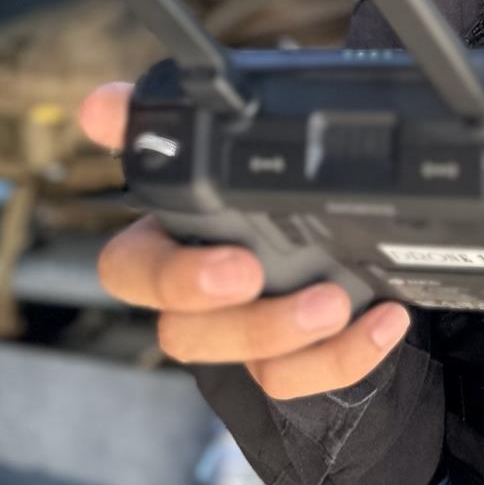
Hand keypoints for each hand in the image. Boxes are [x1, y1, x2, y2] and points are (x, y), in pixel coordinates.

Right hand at [77, 85, 410, 399]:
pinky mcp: (289, 361)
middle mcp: (197, 301)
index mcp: (168, 244)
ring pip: (244, 361)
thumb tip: (99, 106)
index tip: (231, 261)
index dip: (168, 274)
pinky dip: (346, 356)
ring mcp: (243, 337)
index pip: (130, 272)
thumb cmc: (257, 185)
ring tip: (337, 302)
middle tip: (262, 277)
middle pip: (183, 331)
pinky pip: (301, 379)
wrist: (331, 229)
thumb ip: (168, 121)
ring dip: (286, 334)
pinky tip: (384, 318)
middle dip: (234, 316)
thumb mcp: (225, 144)